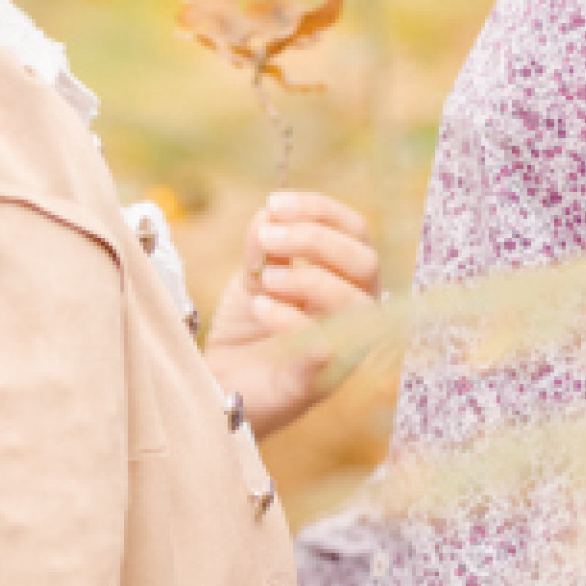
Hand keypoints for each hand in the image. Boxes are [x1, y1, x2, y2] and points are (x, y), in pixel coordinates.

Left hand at [205, 192, 379, 438]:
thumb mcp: (254, 274)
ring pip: (354, 301)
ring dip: (305, 278)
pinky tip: (259, 308)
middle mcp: (356, 311)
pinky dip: (288, 317)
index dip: (320, 210)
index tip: (274, 203)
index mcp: (346, 277)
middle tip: (267, 238)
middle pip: (366, 261)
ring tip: (263, 280)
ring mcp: (344, 347)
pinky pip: (324, 343)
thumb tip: (271, 211)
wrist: (220, 383)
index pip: (356, 232)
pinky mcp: (319, 380)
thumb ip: (265, 243)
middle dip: (314, 239)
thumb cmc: (247, 328)